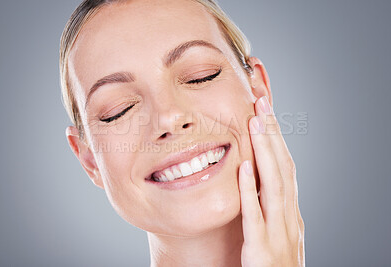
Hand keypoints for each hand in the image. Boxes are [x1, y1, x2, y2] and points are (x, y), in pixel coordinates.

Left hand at [238, 96, 304, 266]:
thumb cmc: (275, 265)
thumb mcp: (278, 230)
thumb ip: (270, 205)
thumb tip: (257, 174)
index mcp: (290, 211)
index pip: (286, 166)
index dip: (277, 138)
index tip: (265, 111)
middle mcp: (289, 217)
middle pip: (283, 167)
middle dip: (273, 134)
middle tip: (261, 103)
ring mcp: (278, 232)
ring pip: (274, 185)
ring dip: (265, 152)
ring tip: (256, 123)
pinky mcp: (261, 249)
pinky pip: (254, 216)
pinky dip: (250, 189)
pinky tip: (244, 167)